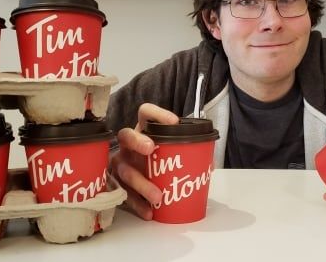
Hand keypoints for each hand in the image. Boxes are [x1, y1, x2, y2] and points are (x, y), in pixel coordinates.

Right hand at [110, 103, 178, 218]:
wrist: (134, 182)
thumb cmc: (156, 161)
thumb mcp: (169, 154)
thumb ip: (188, 154)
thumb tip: (210, 164)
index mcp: (143, 132)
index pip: (146, 113)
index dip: (157, 114)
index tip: (174, 122)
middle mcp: (128, 146)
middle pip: (126, 136)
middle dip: (138, 141)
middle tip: (151, 148)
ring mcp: (119, 164)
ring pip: (124, 170)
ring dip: (141, 183)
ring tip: (157, 196)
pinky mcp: (116, 184)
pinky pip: (124, 194)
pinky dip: (137, 204)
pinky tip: (149, 212)